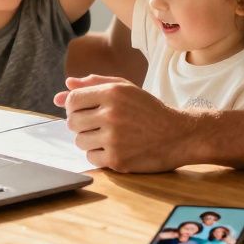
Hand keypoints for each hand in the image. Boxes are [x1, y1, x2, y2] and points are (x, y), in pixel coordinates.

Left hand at [54, 75, 195, 171]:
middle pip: (72, 122)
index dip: (74, 106)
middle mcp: (111, 114)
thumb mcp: (126, 89)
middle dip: (81, 123)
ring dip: (90, 140)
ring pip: (79, 141)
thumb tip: (66, 86)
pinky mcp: (117, 159)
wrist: (177, 134)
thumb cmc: (148, 109)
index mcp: (112, 93)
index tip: (85, 110)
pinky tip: (115, 148)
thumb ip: (95, 84)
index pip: (72, 100)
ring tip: (108, 136)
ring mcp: (114, 138)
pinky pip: (91, 157)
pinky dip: (99, 155)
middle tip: (97, 124)